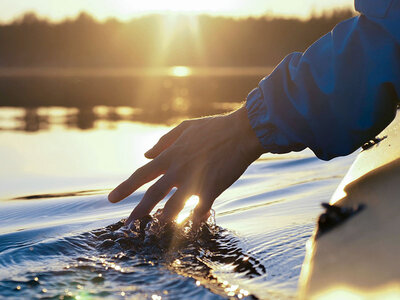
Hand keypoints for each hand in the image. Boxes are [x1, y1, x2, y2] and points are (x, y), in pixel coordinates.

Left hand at [108, 106, 264, 224]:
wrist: (242, 132)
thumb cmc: (214, 128)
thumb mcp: (185, 128)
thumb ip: (164, 141)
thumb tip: (145, 154)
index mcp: (171, 155)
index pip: (142, 174)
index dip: (125, 187)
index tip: (111, 199)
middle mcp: (178, 169)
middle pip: (153, 194)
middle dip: (138, 211)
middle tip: (126, 225)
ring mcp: (195, 180)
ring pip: (174, 206)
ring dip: (163, 220)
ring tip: (155, 230)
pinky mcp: (212, 188)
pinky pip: (200, 209)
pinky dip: (195, 218)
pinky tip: (192, 225)